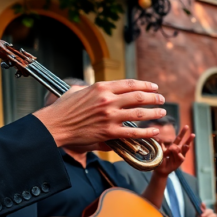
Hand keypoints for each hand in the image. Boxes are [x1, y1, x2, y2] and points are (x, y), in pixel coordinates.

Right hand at [34, 80, 166, 147]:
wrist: (53, 125)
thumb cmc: (62, 108)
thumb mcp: (76, 91)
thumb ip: (90, 89)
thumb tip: (98, 89)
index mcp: (101, 88)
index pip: (130, 84)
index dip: (145, 85)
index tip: (154, 87)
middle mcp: (108, 100)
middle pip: (139, 97)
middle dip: (154, 97)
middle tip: (162, 99)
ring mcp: (110, 117)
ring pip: (139, 113)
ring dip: (154, 112)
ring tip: (162, 112)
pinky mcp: (109, 132)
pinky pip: (133, 132)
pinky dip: (146, 131)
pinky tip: (154, 131)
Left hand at [154, 125, 194, 176]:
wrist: (160, 169)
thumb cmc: (160, 159)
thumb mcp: (160, 151)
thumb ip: (161, 145)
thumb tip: (159, 138)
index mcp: (174, 146)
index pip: (179, 138)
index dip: (183, 133)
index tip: (187, 126)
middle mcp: (178, 150)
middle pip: (184, 143)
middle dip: (189, 139)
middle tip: (193, 134)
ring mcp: (180, 156)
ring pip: (183, 150)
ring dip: (185, 147)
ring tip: (187, 145)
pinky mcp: (179, 162)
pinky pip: (181, 157)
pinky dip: (178, 154)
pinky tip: (177, 153)